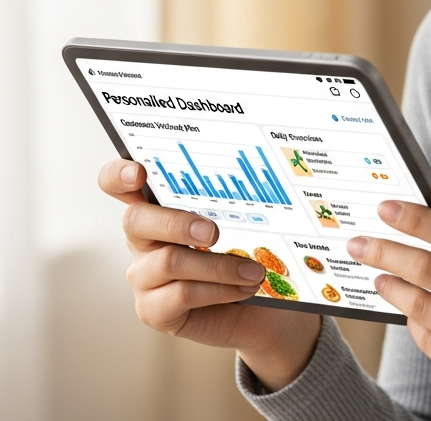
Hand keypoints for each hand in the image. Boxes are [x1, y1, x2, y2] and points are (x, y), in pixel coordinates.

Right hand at [98, 159, 319, 390]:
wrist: (254, 308)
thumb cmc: (243, 254)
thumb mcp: (238, 221)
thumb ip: (231, 200)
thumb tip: (259, 174)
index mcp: (157, 207)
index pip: (118, 183)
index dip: (119, 174)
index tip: (138, 173)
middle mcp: (143, 239)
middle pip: (135, 220)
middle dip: (176, 222)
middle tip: (214, 232)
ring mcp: (143, 275)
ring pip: (169, 261)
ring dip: (219, 266)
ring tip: (253, 271)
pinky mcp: (152, 309)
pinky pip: (182, 294)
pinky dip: (219, 290)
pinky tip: (243, 288)